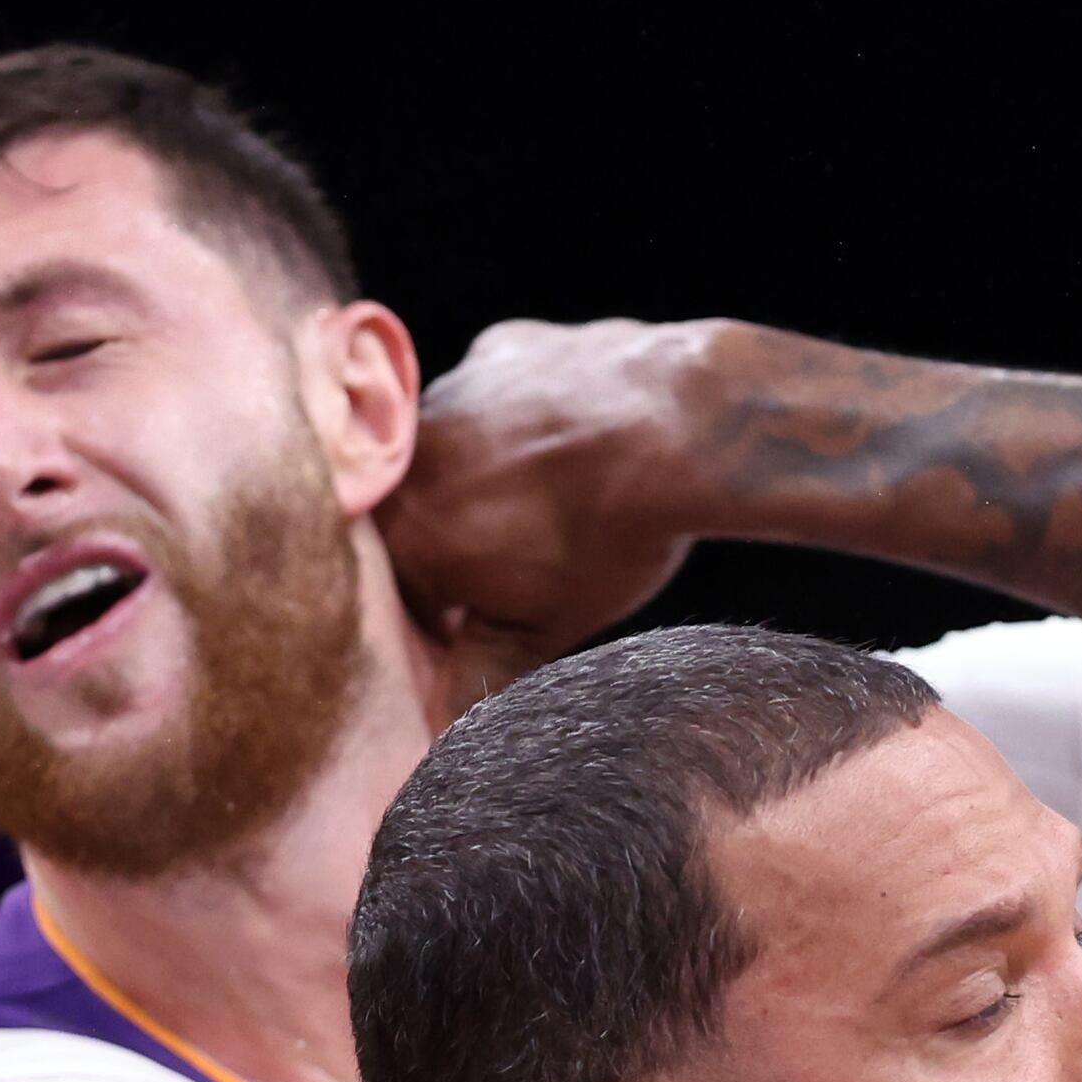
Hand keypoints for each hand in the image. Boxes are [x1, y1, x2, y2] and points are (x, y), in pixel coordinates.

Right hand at [390, 317, 727, 684]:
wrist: (682, 425)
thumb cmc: (606, 534)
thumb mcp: (538, 632)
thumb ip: (476, 679)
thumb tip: (439, 733)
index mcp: (400, 526)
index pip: (398, 594)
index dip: (444, 621)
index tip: (486, 627)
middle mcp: (408, 450)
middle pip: (419, 518)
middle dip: (464, 549)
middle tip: (532, 567)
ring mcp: (455, 388)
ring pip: (457, 454)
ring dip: (492, 484)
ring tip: (564, 509)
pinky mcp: (506, 348)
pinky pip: (501, 398)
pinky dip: (530, 427)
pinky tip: (581, 449)